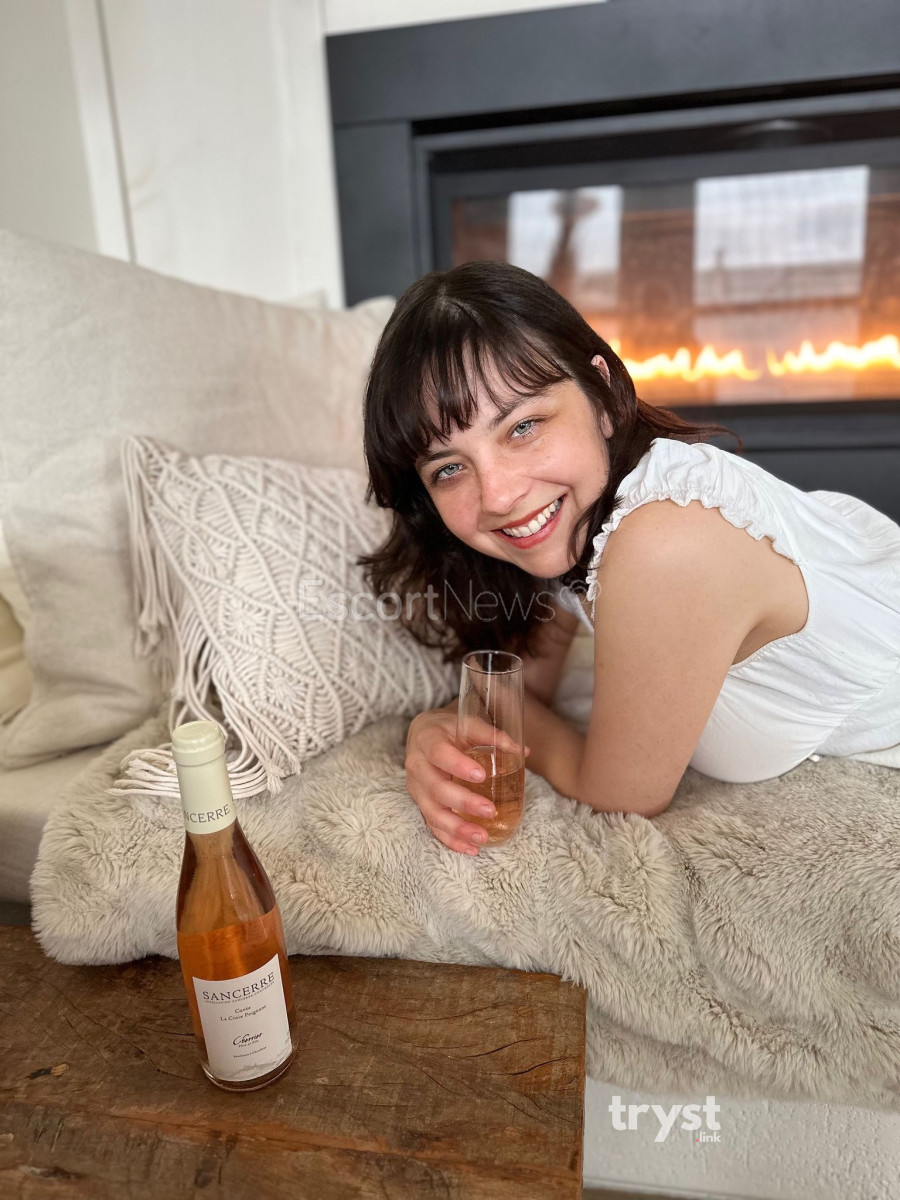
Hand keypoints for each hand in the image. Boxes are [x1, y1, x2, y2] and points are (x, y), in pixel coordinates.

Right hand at [404, 707, 529, 855]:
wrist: (423, 735)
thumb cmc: (448, 730)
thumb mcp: (467, 724)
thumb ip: (492, 736)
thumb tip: (522, 752)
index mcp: (427, 741)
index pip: (439, 754)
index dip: (458, 765)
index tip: (481, 775)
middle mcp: (417, 766)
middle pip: (436, 788)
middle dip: (463, 802)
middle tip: (489, 810)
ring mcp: (417, 788)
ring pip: (432, 812)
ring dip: (456, 828)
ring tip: (481, 838)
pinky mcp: (421, 804)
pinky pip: (433, 825)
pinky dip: (451, 839)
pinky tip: (470, 848)